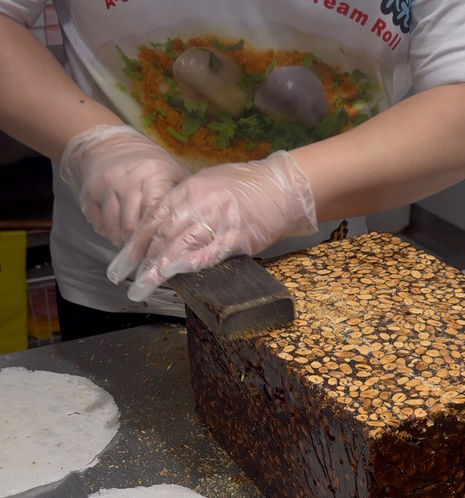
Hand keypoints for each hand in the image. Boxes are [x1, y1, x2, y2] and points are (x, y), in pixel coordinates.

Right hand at [60, 124, 188, 247]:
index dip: (158, 240)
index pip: (155, 217)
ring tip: (133, 250)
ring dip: (123, 244)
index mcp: (153, 176)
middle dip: (140, 248)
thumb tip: (193, 229)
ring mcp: (106, 186)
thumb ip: (182, 199)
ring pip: (114, 229)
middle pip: (133, 227)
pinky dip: (108, 234)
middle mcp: (128, 181)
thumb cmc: (150, 165)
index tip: (161, 255)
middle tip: (146, 259)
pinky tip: (117, 235)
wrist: (109, 144)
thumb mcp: (172, 173)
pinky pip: (98, 224)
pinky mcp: (89, 192)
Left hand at [106, 150, 317, 301]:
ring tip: (145, 286)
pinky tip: (178, 275)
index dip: (136, 243)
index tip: (122, 264)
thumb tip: (164, 232)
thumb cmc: (246, 188)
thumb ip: (185, 206)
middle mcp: (200, 202)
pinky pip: (212, 252)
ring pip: (183, 244)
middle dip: (144, 261)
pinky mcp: (238, 235)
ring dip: (161, 267)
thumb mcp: (208, 186)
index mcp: (190, 189)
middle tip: (131, 283)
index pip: (155, 218)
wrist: (282, 186)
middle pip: (164, 234)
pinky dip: (193, 264)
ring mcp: (219, 218)